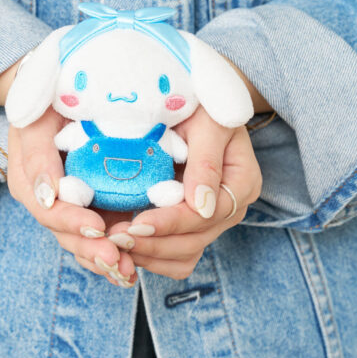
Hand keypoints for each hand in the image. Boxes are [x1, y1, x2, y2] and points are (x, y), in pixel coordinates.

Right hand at [7, 107, 137, 287]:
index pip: (49, 210)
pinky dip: (115, 250)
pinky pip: (99, 236)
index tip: (98, 227)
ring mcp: (71, 206)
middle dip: (92, 250)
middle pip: (67, 234)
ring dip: (105, 259)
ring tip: (128, 272)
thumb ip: (37, 155)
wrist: (58, 95)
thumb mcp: (36, 120)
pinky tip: (133, 265)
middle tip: (119, 261)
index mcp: (29, 181)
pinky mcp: (92, 206)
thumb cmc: (45, 103)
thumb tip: (47, 196)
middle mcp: (48, 200)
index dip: (72, 222)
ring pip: (83, 242)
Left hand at [106, 106, 261, 279]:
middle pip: (194, 241)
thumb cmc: (202, 105)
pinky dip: (150, 255)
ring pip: (184, 255)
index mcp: (241, 182)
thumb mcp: (208, 123)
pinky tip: (125, 246)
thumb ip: (206, 162)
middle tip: (115, 239)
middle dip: (153, 243)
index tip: (136, 223)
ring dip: (149, 254)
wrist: (196, 102)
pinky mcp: (190, 223)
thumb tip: (202, 207)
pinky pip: (174, 255)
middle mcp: (229, 207)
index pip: (205, 215)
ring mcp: (211, 219)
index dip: (170, 222)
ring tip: (115, 245)